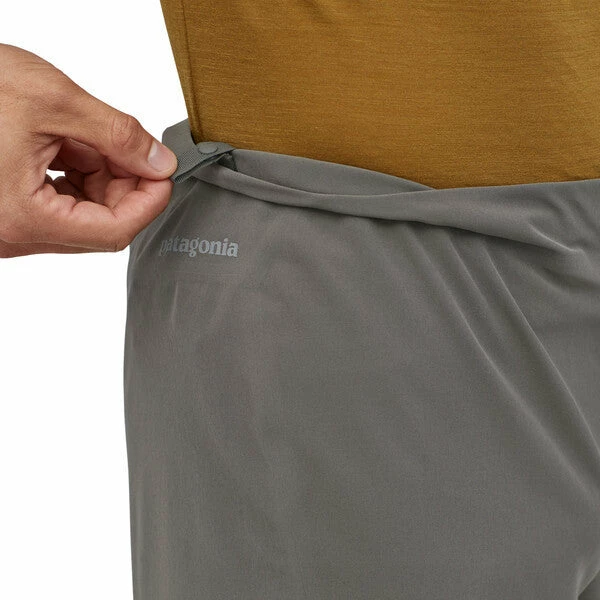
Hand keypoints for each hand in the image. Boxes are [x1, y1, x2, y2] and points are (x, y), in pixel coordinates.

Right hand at [0, 43, 176, 257]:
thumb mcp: (53, 100)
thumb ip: (117, 135)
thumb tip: (159, 163)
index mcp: (23, 216)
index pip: (113, 231)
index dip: (149, 202)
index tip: (164, 174)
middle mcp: (15, 232)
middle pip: (101, 224)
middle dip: (125, 185)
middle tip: (134, 149)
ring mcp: (12, 225)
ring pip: (84, 215)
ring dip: (102, 178)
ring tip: (92, 137)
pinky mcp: (11, 211)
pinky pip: (61, 204)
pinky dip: (79, 176)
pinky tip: (73, 145)